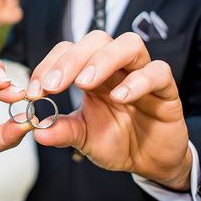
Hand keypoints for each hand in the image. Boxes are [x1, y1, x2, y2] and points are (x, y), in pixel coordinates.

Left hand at [27, 31, 191, 190]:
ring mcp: (143, 74)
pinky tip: (120, 97)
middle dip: (70, 59)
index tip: (34, 91)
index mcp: (92, 72)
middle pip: (97, 39)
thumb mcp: (83, 138)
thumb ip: (62, 130)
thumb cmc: (117, 141)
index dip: (49, 65)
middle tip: (52, 86)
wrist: (150, 162)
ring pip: (128, 44)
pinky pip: (158, 72)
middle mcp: (117, 67)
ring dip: (103, 60)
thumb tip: (36, 129)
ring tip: (84, 83)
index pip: (68, 50)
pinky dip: (139, 81)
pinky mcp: (167, 90)